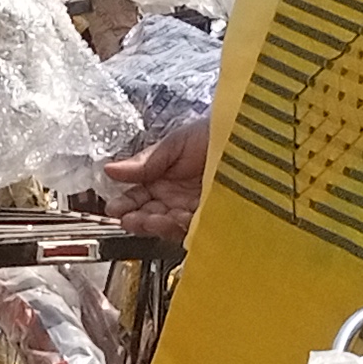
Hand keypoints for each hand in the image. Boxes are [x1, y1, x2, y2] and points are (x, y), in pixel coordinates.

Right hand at [101, 118, 207, 239]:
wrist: (253, 135)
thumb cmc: (218, 133)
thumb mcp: (176, 143)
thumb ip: (145, 162)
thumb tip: (110, 169)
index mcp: (164, 180)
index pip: (138, 198)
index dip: (125, 205)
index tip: (114, 208)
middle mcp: (177, 199)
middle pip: (151, 217)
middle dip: (139, 220)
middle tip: (130, 218)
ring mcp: (195, 210)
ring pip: (169, 227)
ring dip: (156, 225)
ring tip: (150, 219)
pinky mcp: (214, 219)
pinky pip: (193, 230)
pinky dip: (182, 227)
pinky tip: (177, 217)